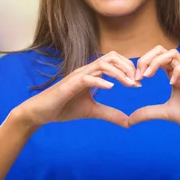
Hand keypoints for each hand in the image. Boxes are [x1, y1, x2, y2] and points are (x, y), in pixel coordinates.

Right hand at [17, 51, 138, 127]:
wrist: (40, 113)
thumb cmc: (64, 108)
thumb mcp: (92, 111)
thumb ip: (110, 114)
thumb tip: (128, 123)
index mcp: (92, 73)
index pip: (114, 60)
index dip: (129, 68)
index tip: (139, 83)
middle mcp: (86, 70)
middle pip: (111, 56)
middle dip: (127, 66)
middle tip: (137, 82)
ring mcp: (78, 76)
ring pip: (102, 64)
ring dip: (119, 73)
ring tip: (129, 84)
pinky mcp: (70, 85)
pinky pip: (87, 78)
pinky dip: (101, 81)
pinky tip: (112, 88)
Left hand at [128, 46, 179, 139]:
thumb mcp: (165, 113)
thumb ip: (148, 113)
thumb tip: (129, 121)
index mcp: (172, 74)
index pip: (156, 57)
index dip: (142, 64)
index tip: (135, 80)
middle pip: (162, 50)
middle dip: (147, 58)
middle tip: (139, 75)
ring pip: (173, 53)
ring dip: (157, 61)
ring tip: (148, 76)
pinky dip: (177, 72)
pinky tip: (171, 84)